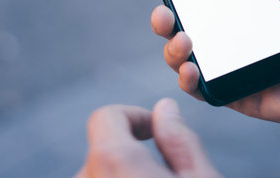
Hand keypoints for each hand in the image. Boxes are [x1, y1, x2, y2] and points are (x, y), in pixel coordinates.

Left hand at [75, 98, 220, 177]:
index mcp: (114, 161)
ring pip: (99, 175)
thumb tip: (164, 108)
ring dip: (123, 175)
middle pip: (102, 149)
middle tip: (166, 170)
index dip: (134, 117)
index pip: (106, 117)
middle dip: (131, 151)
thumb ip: (181, 140)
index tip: (157, 132)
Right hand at [123, 0, 279, 128]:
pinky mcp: (242, 93)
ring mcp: (237, 63)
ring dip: (170, 45)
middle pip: (182, 20)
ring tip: (180, 35)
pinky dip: (189, 80)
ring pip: (184, 55)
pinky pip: (204, 89)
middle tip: (161, 6)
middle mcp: (237, 31)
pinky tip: (192, 68)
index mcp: (249, 2)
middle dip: (159, 11)